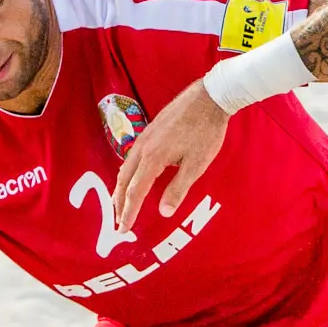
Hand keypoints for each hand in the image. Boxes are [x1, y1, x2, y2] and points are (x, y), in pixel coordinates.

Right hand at [112, 77, 227, 230]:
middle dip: (119, 203)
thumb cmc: (206, 131)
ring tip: (119, 204)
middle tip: (118, 222)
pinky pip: (131, 158)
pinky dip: (126, 174)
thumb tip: (164, 212)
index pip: (135, 192)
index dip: (129, 212)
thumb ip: (178, 188)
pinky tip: (131, 177)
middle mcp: (142, 148)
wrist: (209, 97)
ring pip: (125, 168)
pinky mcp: (149, 131)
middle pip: (123, 181)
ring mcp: (144, 138)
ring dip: (120, 189)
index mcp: (152, 158)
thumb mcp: (196, 164)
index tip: (124, 229)